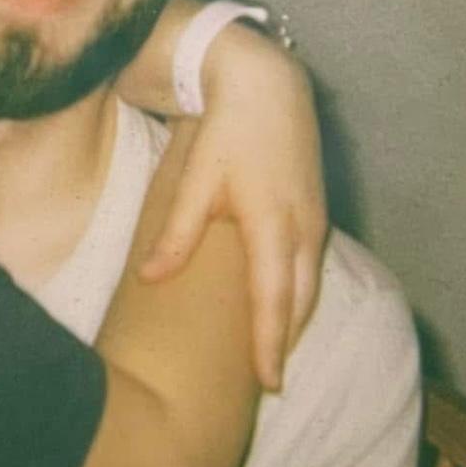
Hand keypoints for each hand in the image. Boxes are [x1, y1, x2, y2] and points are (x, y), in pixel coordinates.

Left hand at [139, 21, 326, 390]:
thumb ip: (175, 234)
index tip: (268, 383)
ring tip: (275, 350)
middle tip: (268, 379)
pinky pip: (311, 262)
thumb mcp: (195, 180)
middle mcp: (304, 228)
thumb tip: (150, 280)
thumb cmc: (227, 129)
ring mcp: (316, 217)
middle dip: (287, 341)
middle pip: (300, 302)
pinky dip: (299, 289)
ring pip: (310, 282)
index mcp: (274, 226)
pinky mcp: (316, 206)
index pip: (274, 302)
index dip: (271, 346)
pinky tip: (283, 301)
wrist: (266, 83)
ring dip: (296, 317)